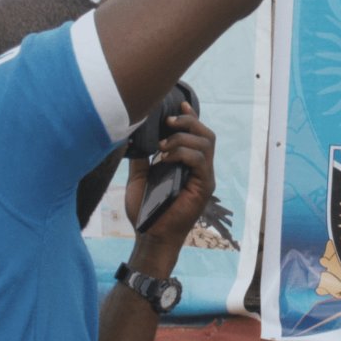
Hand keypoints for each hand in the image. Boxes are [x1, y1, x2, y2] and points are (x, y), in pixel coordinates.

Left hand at [123, 101, 215, 258]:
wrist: (149, 235)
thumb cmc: (145, 210)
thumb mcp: (139, 177)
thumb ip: (142, 157)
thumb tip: (134, 135)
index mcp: (189, 164)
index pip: (197, 135)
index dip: (191, 117)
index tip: (180, 105)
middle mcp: (201, 169)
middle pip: (206, 134)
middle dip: (188, 122)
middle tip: (168, 121)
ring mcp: (204, 178)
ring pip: (206, 143)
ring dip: (182, 138)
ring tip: (162, 145)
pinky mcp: (204, 187)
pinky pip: (201, 161)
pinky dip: (183, 153)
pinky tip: (165, 157)